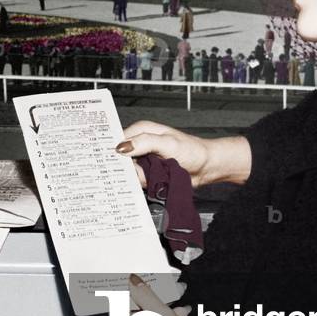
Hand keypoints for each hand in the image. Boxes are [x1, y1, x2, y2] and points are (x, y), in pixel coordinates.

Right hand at [116, 121, 250, 187]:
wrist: (207, 167)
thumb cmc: (192, 150)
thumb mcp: (167, 143)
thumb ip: (144, 142)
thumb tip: (122, 147)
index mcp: (142, 131)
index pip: (118, 140)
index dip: (112, 151)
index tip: (109, 161)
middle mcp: (141, 144)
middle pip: (121, 159)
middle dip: (126, 168)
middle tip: (141, 170)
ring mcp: (145, 160)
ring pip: (129, 173)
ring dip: (139, 178)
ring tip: (155, 176)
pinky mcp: (149, 173)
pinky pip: (139, 181)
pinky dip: (144, 184)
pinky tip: (154, 183)